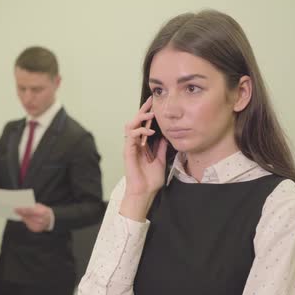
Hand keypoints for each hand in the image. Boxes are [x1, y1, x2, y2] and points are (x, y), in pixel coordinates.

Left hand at [15, 203, 52, 232]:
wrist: (51, 219)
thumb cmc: (45, 211)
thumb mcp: (40, 206)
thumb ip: (32, 207)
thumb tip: (23, 206)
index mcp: (42, 212)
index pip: (30, 211)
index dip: (22, 210)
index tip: (16, 208)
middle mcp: (41, 220)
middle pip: (28, 217)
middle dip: (21, 213)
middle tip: (14, 210)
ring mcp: (39, 226)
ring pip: (27, 221)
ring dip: (22, 217)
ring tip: (17, 213)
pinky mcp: (36, 230)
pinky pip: (28, 225)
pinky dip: (26, 221)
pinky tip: (23, 217)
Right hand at [121, 96, 167, 220]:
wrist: (145, 192)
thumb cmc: (150, 179)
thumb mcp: (160, 159)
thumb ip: (161, 147)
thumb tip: (166, 135)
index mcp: (141, 144)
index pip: (143, 125)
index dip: (147, 113)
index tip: (154, 103)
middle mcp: (134, 144)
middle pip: (135, 122)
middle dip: (143, 111)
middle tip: (151, 102)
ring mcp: (130, 147)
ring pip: (130, 126)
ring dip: (140, 119)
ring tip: (151, 115)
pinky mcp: (128, 152)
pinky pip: (130, 137)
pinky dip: (139, 131)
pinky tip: (149, 131)